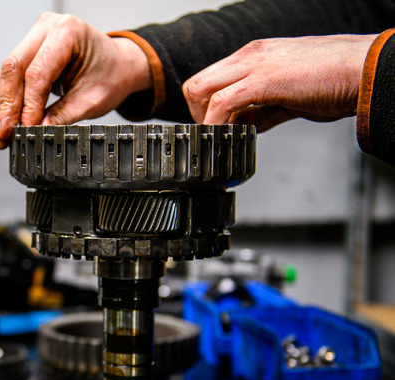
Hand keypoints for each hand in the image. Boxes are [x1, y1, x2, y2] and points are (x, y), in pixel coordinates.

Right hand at [0, 12, 151, 148]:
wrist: (118, 66)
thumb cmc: (111, 74)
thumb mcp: (91, 100)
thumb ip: (63, 116)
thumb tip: (38, 130)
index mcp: (69, 32)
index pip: (37, 72)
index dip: (28, 104)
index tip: (26, 128)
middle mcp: (47, 28)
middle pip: (14, 68)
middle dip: (7, 105)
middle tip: (4, 133)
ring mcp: (35, 36)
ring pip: (7, 73)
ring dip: (2, 105)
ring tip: (2, 132)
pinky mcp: (28, 50)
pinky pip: (10, 75)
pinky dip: (6, 99)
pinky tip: (4, 120)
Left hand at [183, 34, 377, 130]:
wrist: (365, 71)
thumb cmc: (336, 80)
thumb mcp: (290, 95)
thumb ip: (264, 109)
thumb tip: (248, 126)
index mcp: (254, 56)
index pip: (210, 80)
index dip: (205, 108)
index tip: (214, 128)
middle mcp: (249, 56)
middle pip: (197, 84)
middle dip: (198, 115)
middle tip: (213, 135)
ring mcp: (254, 65)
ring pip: (201, 90)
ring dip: (204, 120)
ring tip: (220, 139)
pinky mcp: (263, 80)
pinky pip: (223, 103)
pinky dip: (217, 124)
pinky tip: (228, 137)